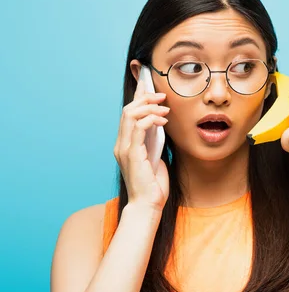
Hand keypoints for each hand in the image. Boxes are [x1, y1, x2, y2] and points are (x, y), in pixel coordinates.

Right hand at [113, 81, 170, 212]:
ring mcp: (124, 149)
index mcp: (126, 144)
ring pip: (130, 115)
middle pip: (128, 110)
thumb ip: (154, 142)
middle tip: (162, 96)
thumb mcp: (156, 157)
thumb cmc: (153, 185)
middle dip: (145, 98)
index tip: (150, 87)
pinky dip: (151, 119)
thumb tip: (161, 126)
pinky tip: (163, 121)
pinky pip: (138, 128)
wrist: (148, 205)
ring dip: (149, 107)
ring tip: (165, 109)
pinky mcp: (131, 154)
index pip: (129, 115)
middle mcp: (121, 144)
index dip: (138, 98)